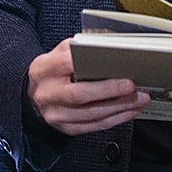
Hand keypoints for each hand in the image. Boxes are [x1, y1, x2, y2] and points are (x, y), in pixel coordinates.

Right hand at [27, 39, 148, 135]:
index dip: (89, 64)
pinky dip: (116, 119)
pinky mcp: (66, 129)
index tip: (111, 62)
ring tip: (139, 99)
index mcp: (44, 70)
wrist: (32, 97)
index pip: (66, 64)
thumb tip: (106, 43)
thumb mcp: (56, 54)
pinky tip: (129, 111)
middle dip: (109, 91)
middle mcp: (48, 94)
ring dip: (120, 107)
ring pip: (92, 114)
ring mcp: (56, 115)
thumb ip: (77, 48)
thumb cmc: (51, 72)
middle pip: (80, 94)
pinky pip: (95, 126)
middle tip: (131, 86)